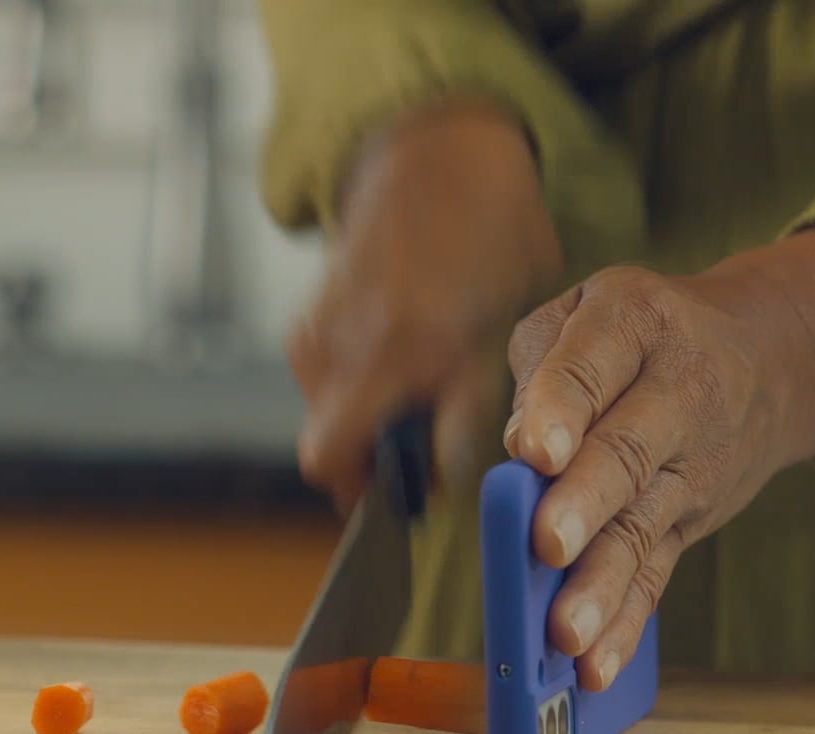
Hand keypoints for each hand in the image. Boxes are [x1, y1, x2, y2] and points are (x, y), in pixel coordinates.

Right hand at [288, 100, 564, 513]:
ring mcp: (314, 334)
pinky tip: (401, 360)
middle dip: (373, 471)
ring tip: (423, 393)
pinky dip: (357, 395)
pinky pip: (322, 390)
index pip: (353, 465)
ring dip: (368, 431)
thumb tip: (443, 479)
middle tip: (428, 453)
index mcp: (405, 345)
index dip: (390, 495)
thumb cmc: (492, 237)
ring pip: (325, 425)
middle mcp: (346, 344)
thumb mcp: (512, 325)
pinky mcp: (302, 327)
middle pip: (327, 458)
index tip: (430, 490)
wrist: (435, 158)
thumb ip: (472, 407)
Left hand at [502, 228, 814, 689]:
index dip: (561, 408)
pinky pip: (655, 577)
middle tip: (547, 543)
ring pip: (641, 530)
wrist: (766, 358)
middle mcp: (674, 398)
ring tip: (563, 632)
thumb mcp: (591, 309)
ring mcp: (688, 470)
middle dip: (584, 502)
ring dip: (600, 586)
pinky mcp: (688, 525)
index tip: (531, 452)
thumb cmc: (643, 336)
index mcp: (636, 324)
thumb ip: (544, 364)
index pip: (592, 365)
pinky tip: (591, 669)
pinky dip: (625, 627)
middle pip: (627, 453)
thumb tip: (518, 447)